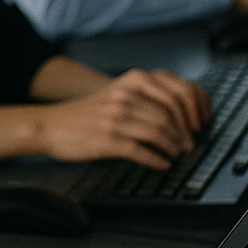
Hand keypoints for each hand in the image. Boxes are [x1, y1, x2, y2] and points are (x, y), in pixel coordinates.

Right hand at [37, 68, 208, 169]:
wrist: (49, 125)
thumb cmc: (83, 113)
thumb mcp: (114, 93)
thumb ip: (142, 96)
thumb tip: (177, 114)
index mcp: (129, 82)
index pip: (174, 95)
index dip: (192, 113)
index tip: (197, 125)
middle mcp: (123, 97)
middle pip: (169, 116)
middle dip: (184, 134)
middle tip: (188, 145)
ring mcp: (115, 119)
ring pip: (158, 133)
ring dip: (173, 148)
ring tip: (176, 154)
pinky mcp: (107, 141)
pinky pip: (141, 152)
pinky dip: (157, 160)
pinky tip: (161, 164)